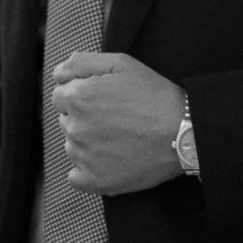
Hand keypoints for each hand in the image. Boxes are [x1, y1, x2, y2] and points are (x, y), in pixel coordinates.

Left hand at [49, 50, 183, 192]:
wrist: (184, 133)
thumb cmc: (155, 96)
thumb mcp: (121, 63)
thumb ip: (81, 62)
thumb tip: (58, 72)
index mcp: (77, 97)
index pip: (61, 95)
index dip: (83, 94)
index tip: (105, 99)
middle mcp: (74, 127)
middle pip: (66, 120)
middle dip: (84, 117)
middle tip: (116, 117)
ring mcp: (83, 157)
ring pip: (72, 146)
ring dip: (87, 142)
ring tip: (118, 137)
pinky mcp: (95, 180)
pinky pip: (76, 177)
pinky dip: (86, 170)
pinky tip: (107, 161)